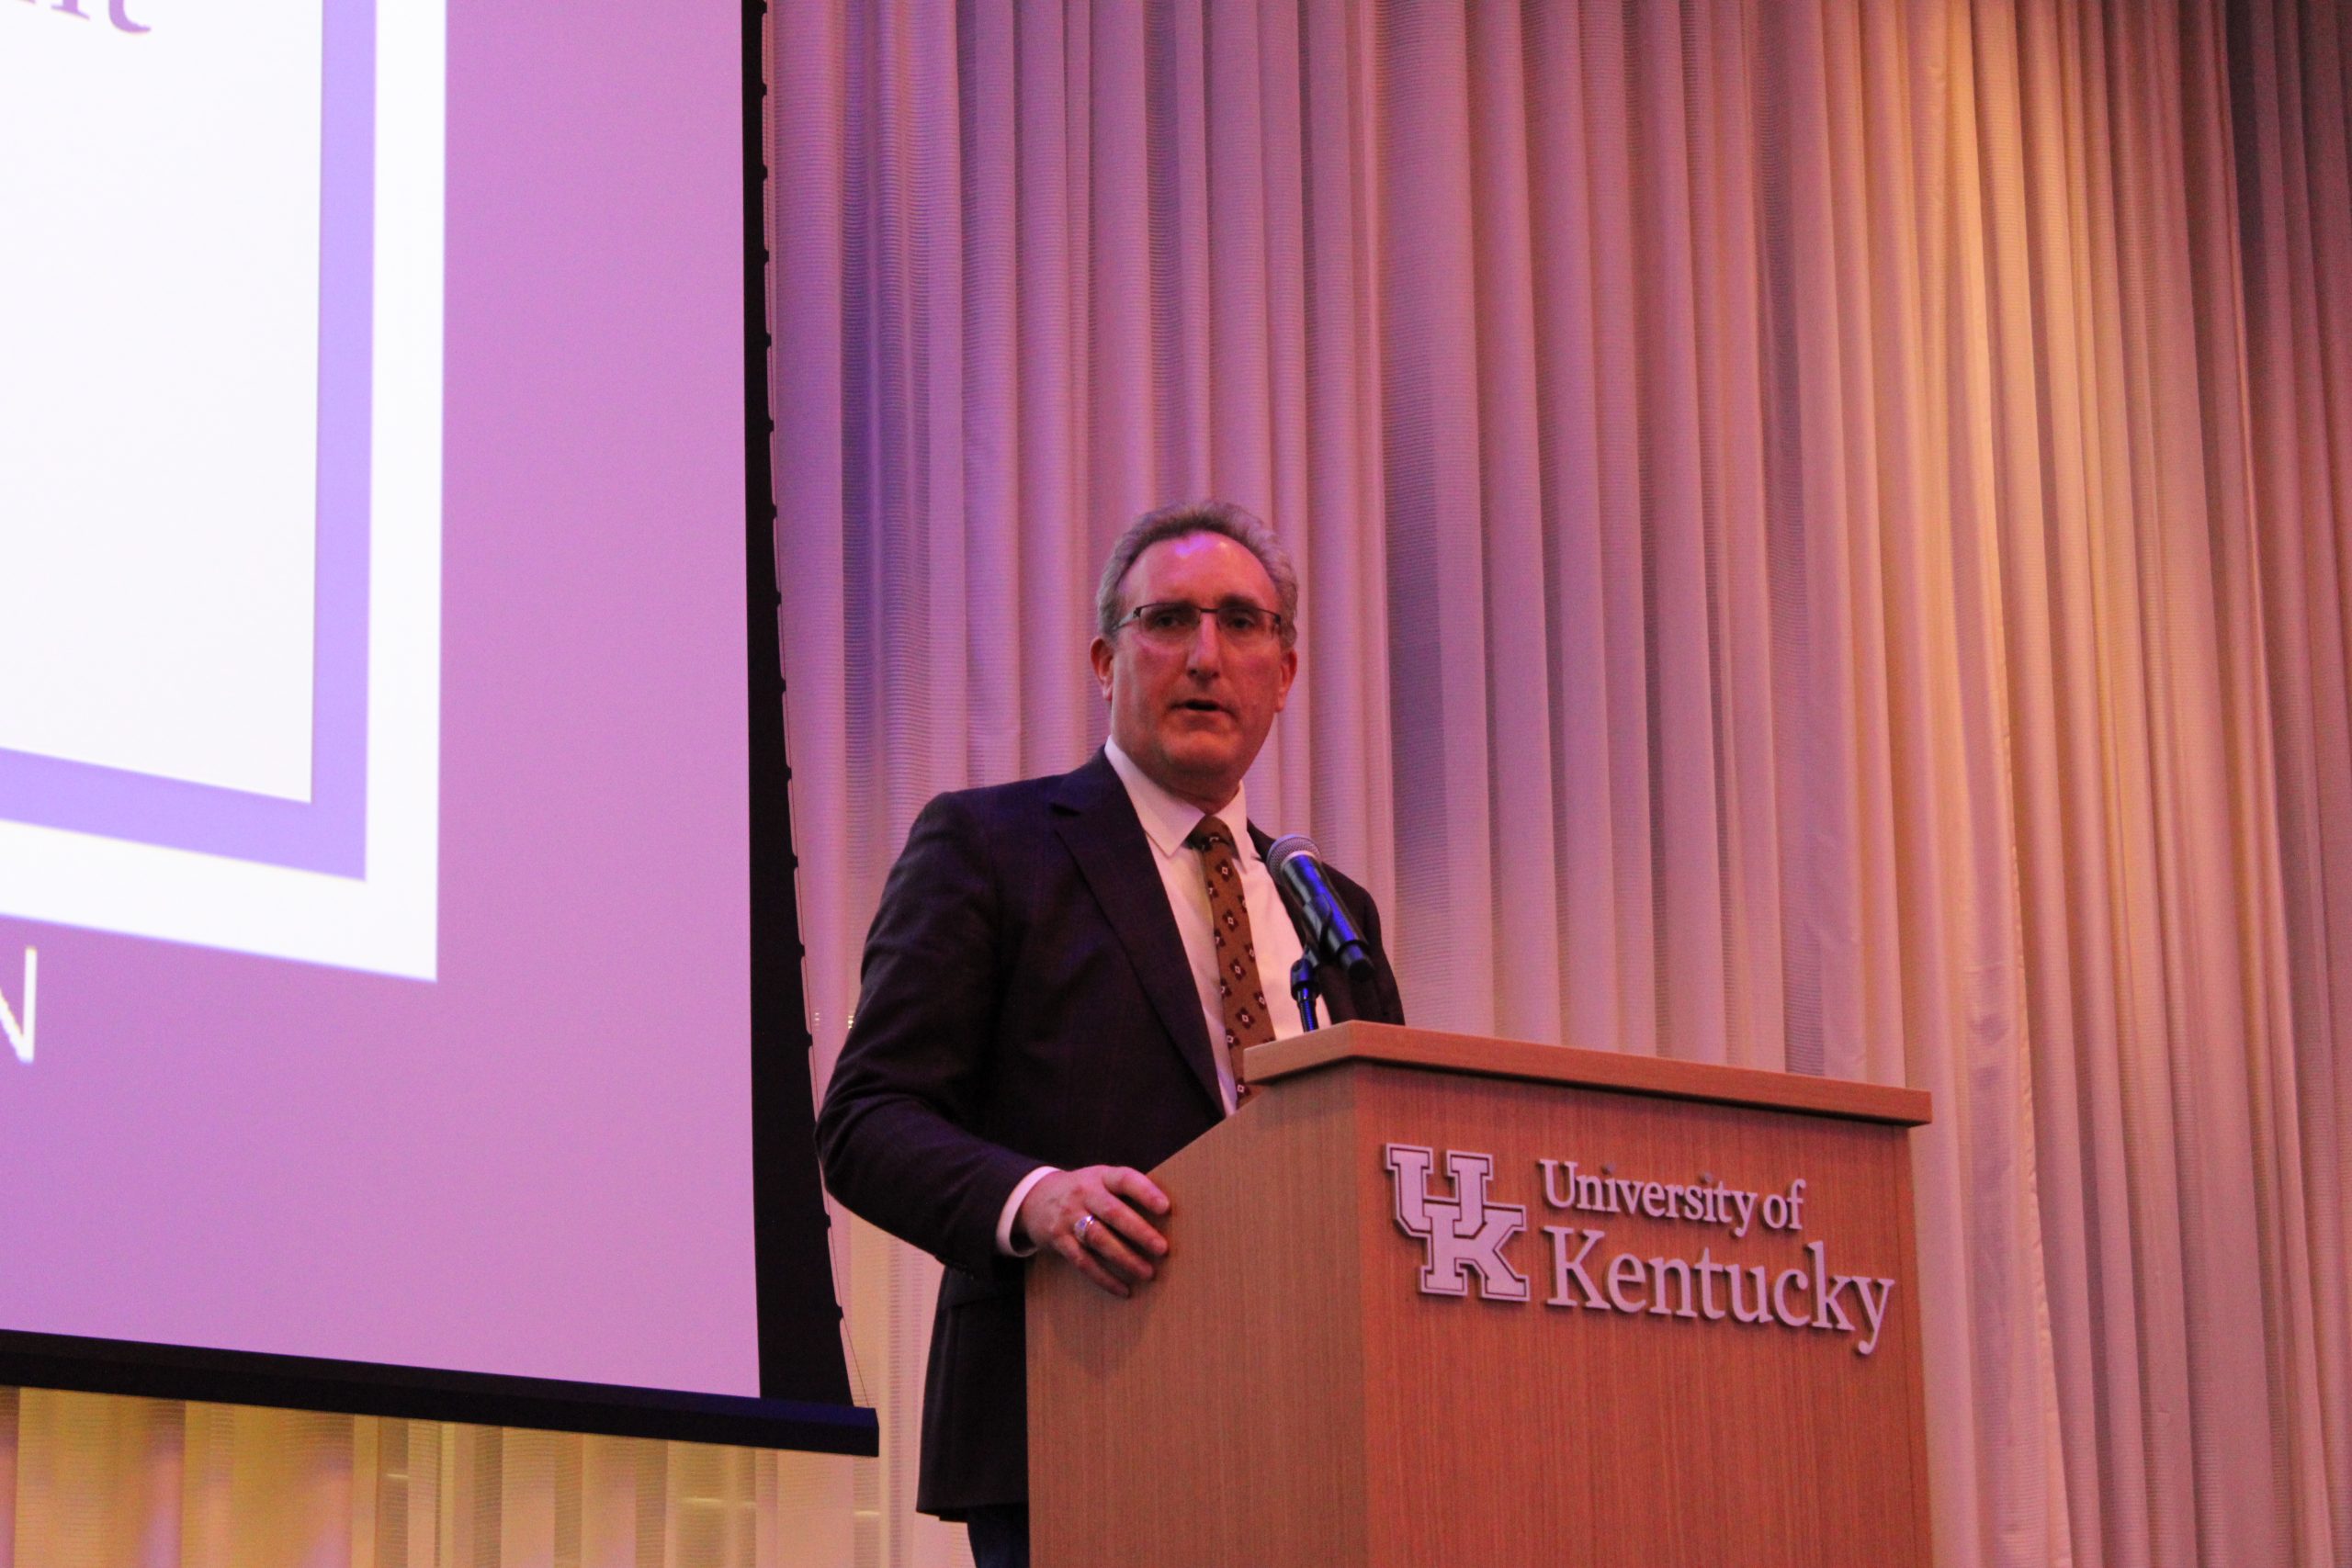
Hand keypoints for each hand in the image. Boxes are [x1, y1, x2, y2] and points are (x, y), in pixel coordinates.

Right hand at [1016, 1166, 1170, 1297]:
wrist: (1035, 1197)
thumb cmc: (1084, 1191)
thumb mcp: (1100, 1180)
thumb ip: (1126, 1193)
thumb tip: (1167, 1218)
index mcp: (1100, 1176)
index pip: (1125, 1179)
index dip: (1146, 1192)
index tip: (1166, 1208)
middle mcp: (1083, 1194)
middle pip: (1113, 1213)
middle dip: (1139, 1231)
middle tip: (1163, 1249)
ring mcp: (1069, 1217)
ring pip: (1099, 1239)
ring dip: (1125, 1258)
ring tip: (1148, 1273)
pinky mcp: (1059, 1239)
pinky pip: (1083, 1262)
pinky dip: (1104, 1278)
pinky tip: (1123, 1289)